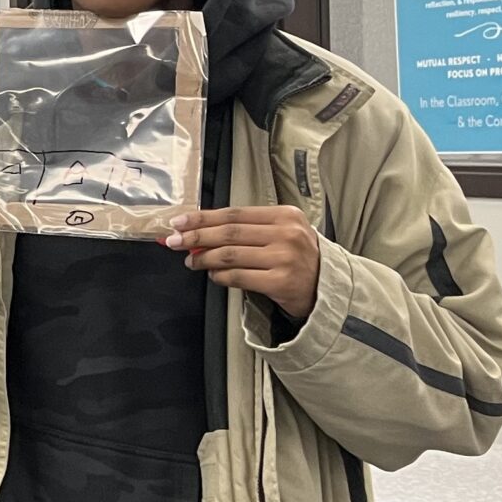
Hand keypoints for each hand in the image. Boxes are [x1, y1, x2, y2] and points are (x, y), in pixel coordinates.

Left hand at [168, 206, 321, 319]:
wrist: (327, 287)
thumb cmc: (297, 257)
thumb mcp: (280, 233)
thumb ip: (246, 230)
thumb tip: (199, 233)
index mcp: (285, 215)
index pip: (234, 214)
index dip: (202, 218)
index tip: (179, 222)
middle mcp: (287, 234)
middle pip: (229, 232)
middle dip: (195, 237)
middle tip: (173, 241)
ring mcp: (285, 258)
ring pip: (230, 255)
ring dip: (204, 258)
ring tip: (191, 261)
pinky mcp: (281, 282)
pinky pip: (238, 277)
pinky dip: (220, 276)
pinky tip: (212, 275)